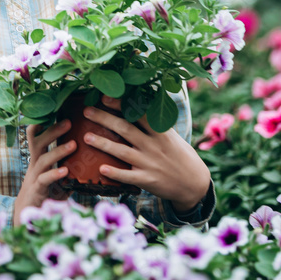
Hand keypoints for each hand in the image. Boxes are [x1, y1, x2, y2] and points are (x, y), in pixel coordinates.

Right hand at [12, 119, 74, 225]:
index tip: (57, 109)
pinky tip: (65, 171)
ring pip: (43, 159)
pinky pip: (44, 180)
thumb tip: (94, 156)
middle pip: (39, 142)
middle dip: (53, 130)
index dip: (44, 123)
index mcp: (40, 158)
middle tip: (69, 121)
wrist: (28, 214)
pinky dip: (54, 174)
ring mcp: (34, 177)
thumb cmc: (46, 192)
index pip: (38, 135)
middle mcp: (35, 164)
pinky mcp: (36, 190)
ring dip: (58, 151)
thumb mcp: (57, 176)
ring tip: (73, 144)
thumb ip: (71, 165)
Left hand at [83, 95, 210, 211]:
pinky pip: (128, 176)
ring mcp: (150, 164)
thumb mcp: (171, 135)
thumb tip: (135, 102)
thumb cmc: (179, 155)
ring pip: (122, 151)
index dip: (121, 104)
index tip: (104, 96)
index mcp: (160, 132)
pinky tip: (101, 169)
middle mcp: (154, 146)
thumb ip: (154, 123)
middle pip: (125, 129)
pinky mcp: (147, 181)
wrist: (194, 183)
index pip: (138, 113)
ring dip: (103, 143)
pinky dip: (115, 173)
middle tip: (86, 111)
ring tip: (86, 137)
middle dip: (104, 119)